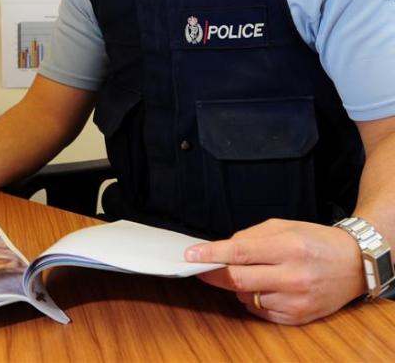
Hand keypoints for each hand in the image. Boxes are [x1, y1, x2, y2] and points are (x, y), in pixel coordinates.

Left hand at [185, 218, 366, 324]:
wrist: (353, 264)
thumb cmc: (316, 240)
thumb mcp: (285, 225)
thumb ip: (252, 236)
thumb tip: (224, 248)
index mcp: (288, 246)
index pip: (240, 252)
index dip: (212, 254)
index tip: (191, 255)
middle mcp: (292, 275)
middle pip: (238, 280)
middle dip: (213, 274)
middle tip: (200, 268)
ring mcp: (295, 300)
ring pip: (247, 297)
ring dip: (238, 285)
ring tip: (250, 271)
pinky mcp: (298, 317)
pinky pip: (261, 311)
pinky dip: (254, 299)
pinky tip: (264, 286)